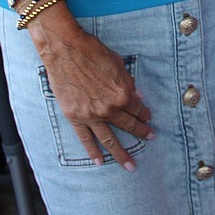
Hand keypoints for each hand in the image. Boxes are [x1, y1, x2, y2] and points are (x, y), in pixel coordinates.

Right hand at [30, 17, 153, 169]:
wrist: (65, 49)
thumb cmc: (92, 52)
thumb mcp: (117, 63)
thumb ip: (128, 82)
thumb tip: (138, 96)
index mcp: (122, 94)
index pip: (137, 108)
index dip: (144, 114)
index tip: (149, 118)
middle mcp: (108, 108)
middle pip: (127, 125)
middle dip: (141, 133)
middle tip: (149, 139)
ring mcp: (91, 115)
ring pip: (109, 140)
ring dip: (121, 154)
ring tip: (131, 165)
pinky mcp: (74, 117)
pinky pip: (85, 138)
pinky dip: (92, 151)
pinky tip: (100, 162)